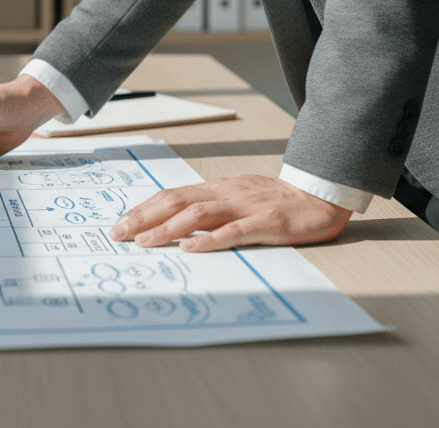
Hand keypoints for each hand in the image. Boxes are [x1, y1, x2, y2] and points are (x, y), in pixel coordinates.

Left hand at [109, 175, 352, 251]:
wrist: (319, 195)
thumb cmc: (276, 201)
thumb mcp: (237, 198)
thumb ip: (211, 208)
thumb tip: (176, 224)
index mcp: (217, 189)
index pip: (172, 196)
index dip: (144, 209)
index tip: (121, 223)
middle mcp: (225, 194)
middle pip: (176, 201)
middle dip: (144, 217)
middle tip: (118, 234)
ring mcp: (245, 207)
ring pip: (199, 215)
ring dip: (167, 229)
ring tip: (145, 242)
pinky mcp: (265, 222)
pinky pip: (234, 231)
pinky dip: (210, 240)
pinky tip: (191, 249)